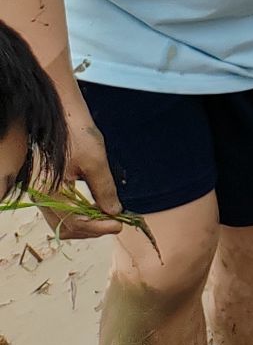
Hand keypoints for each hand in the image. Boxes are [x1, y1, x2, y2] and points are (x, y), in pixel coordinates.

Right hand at [46, 94, 122, 238]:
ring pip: (61, 222)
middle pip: (65, 227)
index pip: (74, 223)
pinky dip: (77, 215)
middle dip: (92, 229)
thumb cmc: (78, 133)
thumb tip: (115, 212)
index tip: (119, 224)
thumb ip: (104, 189)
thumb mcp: (96, 161)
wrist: (63, 115)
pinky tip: (95, 208)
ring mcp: (40, 194)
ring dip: (85, 224)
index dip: (98, 227)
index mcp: (50, 192)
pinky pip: (59, 211)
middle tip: (116, 223)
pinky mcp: (44, 188)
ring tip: (108, 217)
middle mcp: (40, 197)